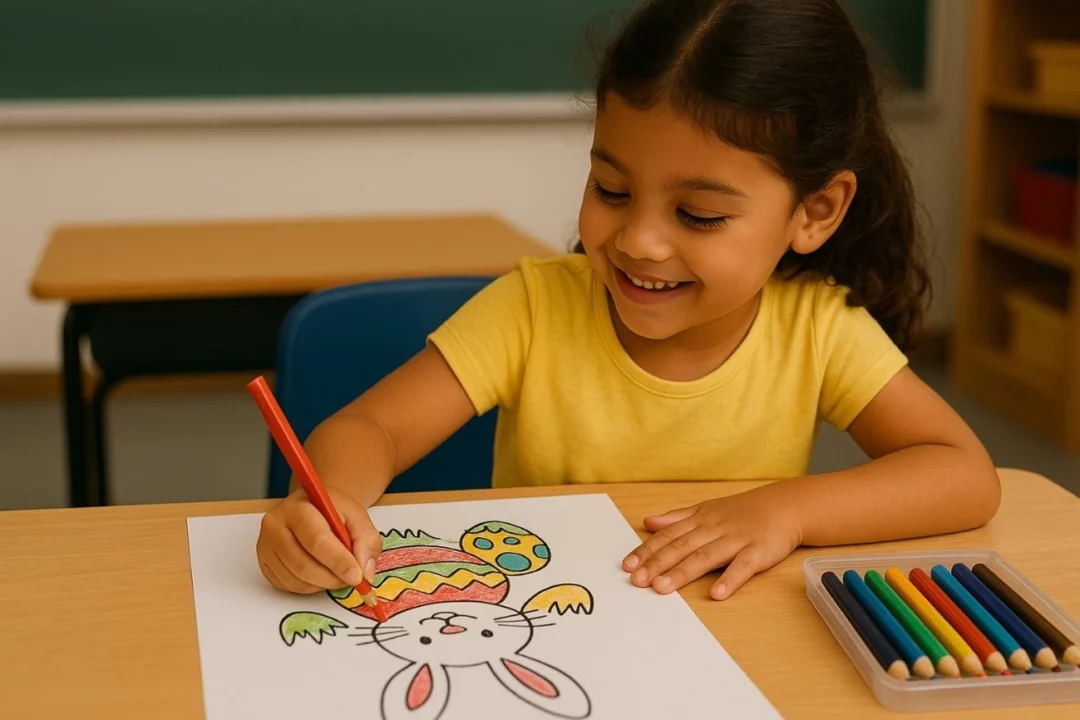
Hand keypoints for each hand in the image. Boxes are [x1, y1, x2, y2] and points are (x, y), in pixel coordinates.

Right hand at [256, 486, 381, 593]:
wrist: (315, 507)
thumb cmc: (334, 511)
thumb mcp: (357, 516)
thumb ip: (366, 540)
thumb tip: (364, 571)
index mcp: (297, 507)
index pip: (316, 540)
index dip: (338, 561)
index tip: (357, 576)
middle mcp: (275, 525)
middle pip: (303, 564)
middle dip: (333, 578)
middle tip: (353, 579)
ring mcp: (265, 546)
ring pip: (296, 580)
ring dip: (324, 584)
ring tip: (339, 574)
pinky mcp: (265, 563)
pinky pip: (289, 586)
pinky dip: (311, 587)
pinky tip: (321, 574)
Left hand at [621, 484, 802, 599]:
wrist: (785, 505)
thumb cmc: (742, 511)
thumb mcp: (706, 509)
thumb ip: (677, 518)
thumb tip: (648, 522)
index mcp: (700, 520)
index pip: (668, 536)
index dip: (647, 551)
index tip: (627, 566)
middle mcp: (714, 528)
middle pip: (682, 547)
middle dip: (657, 564)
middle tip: (638, 580)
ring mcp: (736, 540)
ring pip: (706, 556)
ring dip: (683, 572)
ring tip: (663, 588)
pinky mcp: (758, 552)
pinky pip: (743, 566)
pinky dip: (730, 579)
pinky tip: (716, 594)